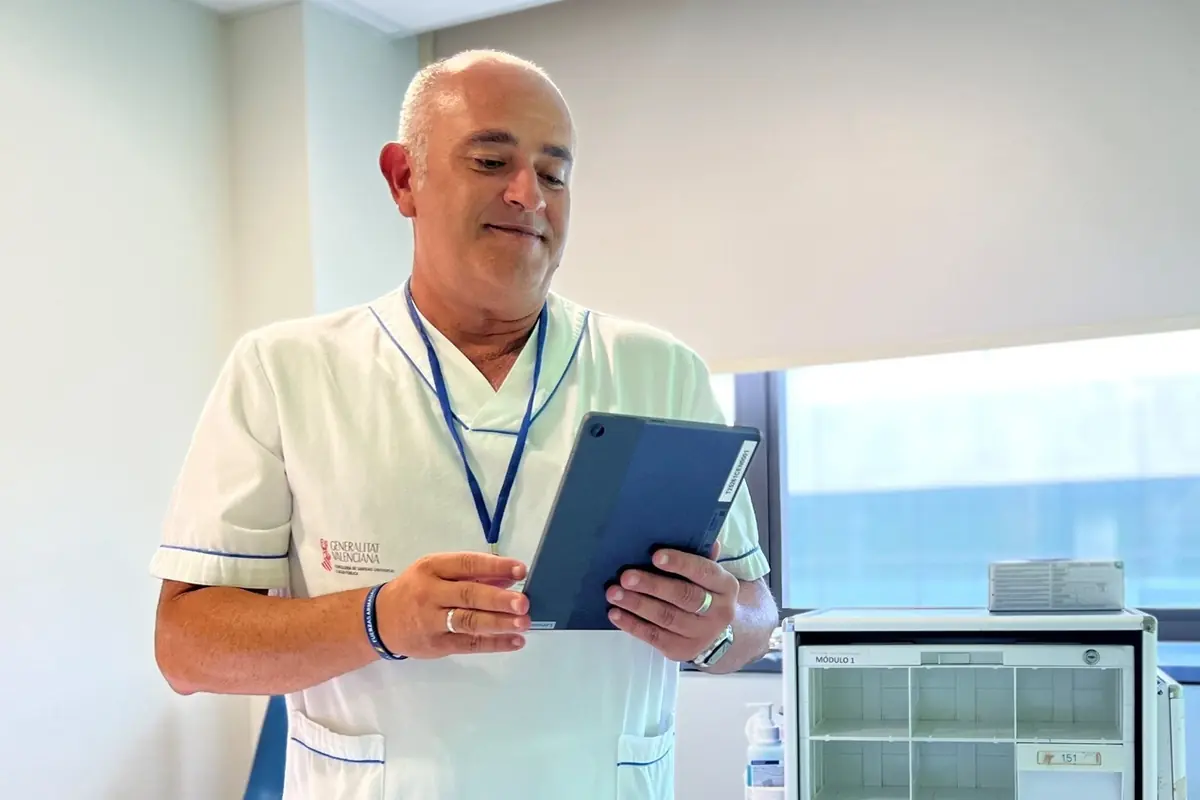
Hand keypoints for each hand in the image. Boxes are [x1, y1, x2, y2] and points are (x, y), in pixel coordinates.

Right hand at [375, 552, 530, 657]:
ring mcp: (432, 621)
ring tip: (523, 623)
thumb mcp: (436, 572)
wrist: (379, 620)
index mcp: (432, 568)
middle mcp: (430, 593)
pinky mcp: (437, 645)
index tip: (520, 570)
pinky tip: (514, 641)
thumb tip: (509, 579)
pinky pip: (469, 644)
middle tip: (523, 603)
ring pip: (469, 622)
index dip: (495, 567)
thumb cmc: (415, 590)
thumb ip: (471, 574)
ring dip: (499, 623)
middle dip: (498, 600)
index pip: (467, 564)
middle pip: (468, 595)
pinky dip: (494, 644)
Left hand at [606, 542, 737, 662]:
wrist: (715, 630)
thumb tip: (689, 529)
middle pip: (684, 596)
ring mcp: (701, 634)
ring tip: (614, 594)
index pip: (704, 571)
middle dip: (652, 585)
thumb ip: (698, 553)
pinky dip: (633, 625)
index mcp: (726, 586)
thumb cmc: (704, 591)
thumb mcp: (708, 573)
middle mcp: (719, 612)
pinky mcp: (683, 651)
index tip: (655, 556)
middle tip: (626, 576)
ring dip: (637, 604)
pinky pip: (655, 637)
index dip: (680, 563)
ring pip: (667, 618)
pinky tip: (616, 614)